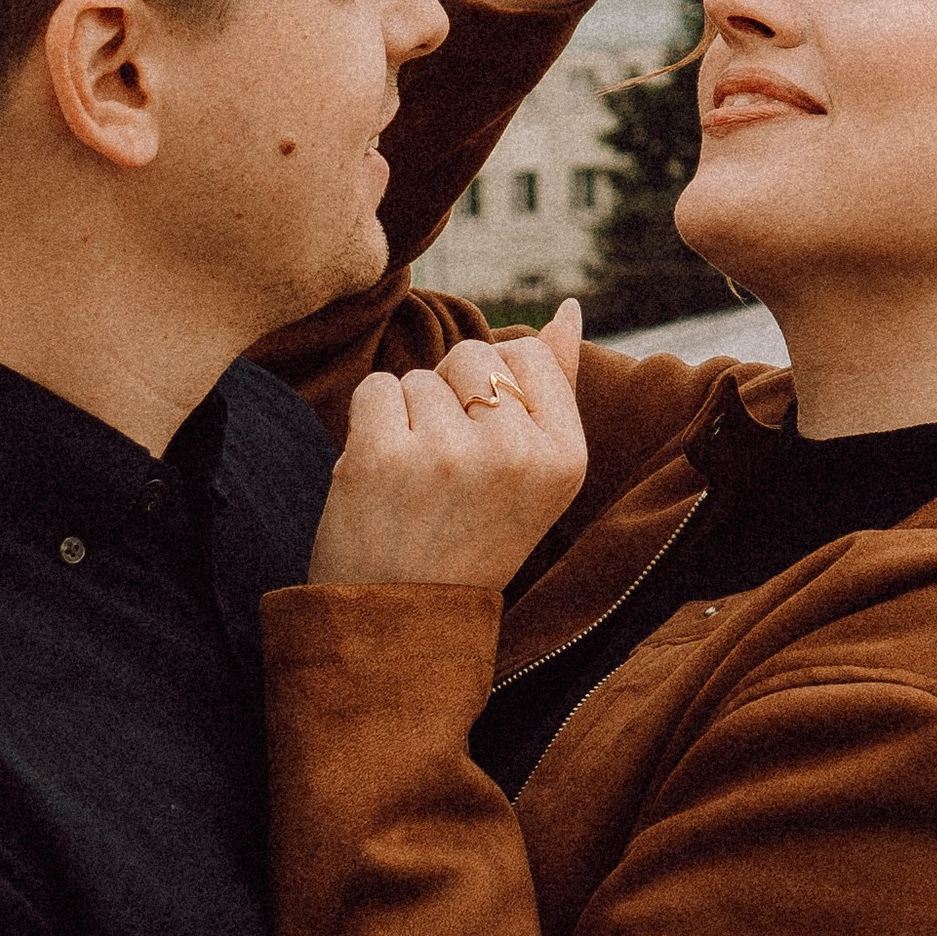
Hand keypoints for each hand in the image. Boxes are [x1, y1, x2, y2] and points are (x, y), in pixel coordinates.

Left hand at [309, 302, 587, 595]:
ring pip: (419, 377)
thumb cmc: (469, 540)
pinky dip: (368, 425)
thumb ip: (554, 390)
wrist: (401, 625)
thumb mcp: (535, 478)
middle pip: (471, 355)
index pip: (529, 354)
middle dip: (451, 397)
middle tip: (449, 473)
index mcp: (566, 459)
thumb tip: (568, 310)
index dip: (497, 390)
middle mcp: (515, 454)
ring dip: (407, 420)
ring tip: (415, 485)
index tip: (488, 450)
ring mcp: (447, 455)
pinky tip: (380, 478)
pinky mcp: (382, 456)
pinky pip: (374, 390)